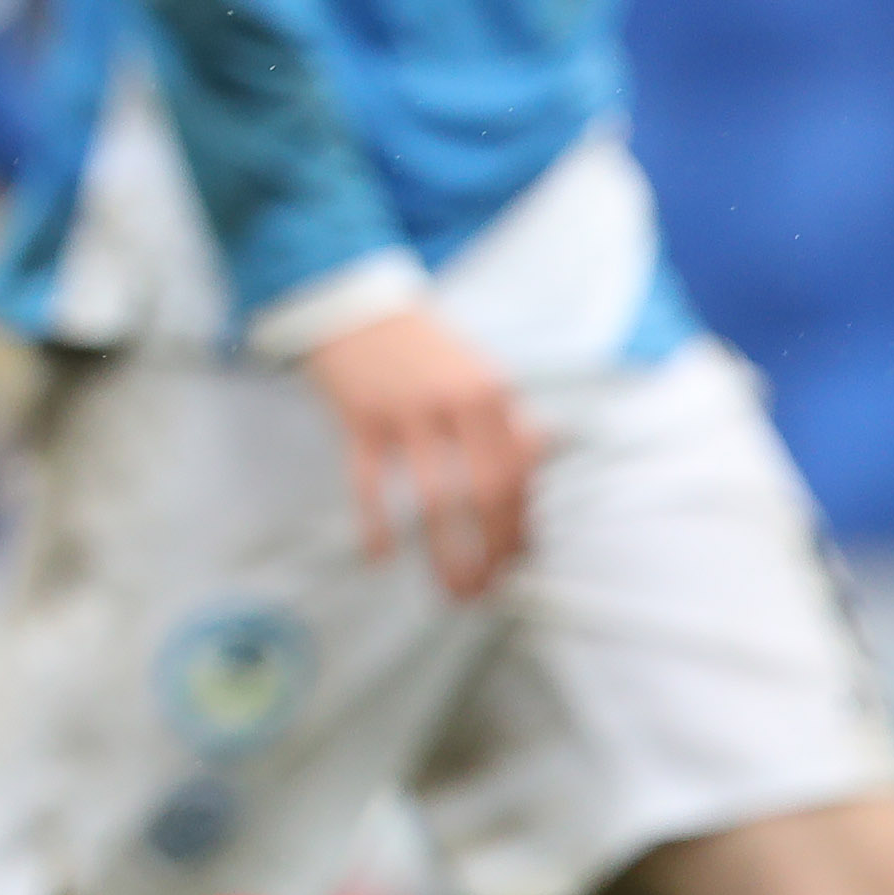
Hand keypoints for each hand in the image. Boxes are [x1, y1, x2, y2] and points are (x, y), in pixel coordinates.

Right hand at [299, 305, 537, 599]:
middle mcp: (454, 402)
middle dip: (492, 550)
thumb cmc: (420, 346)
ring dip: (446, 552)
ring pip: (435, 498)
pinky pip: (369, 482)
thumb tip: (541, 458)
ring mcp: (404, 410)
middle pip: (486, 493)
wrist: (352, 303)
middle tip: (487, 592)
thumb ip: (506, 418)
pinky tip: (378, 556)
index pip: (518, 473)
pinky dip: (375, 523)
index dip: (521, 525)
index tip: (516, 564)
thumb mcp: (474, 372)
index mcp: (491, 393)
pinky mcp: (358, 416)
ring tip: (450, 590)